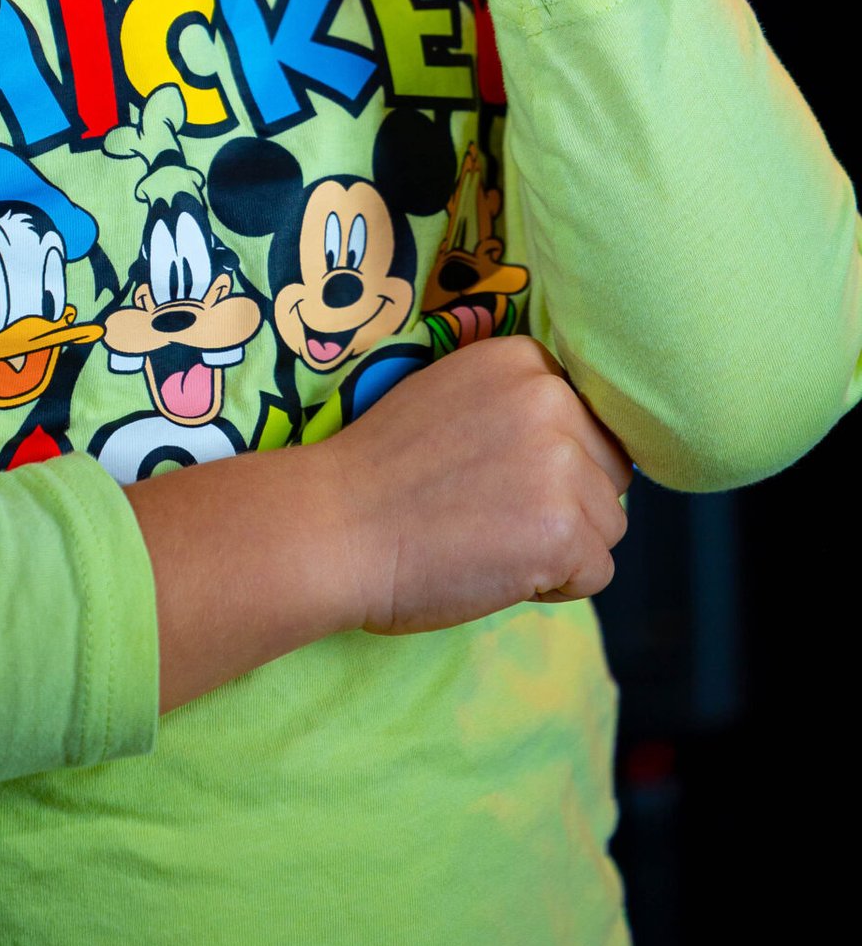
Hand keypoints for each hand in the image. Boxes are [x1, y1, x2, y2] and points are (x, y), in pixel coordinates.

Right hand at [312, 335, 632, 635]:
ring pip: (608, 524)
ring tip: (490, 539)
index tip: (499, 476)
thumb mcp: (452, 396)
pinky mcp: (564, 531)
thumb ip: (517, 405)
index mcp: (523, 360)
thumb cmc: (381, 471)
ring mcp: (562, 465)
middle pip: (609, 469)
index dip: (553, 459)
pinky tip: (498, 568)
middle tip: (495, 515)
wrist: (335, 526)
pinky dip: (556, 586)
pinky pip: (597, 572)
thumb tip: (579, 441)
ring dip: (561, 544)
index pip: (589, 419)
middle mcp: (552, 400)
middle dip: (568, 501)